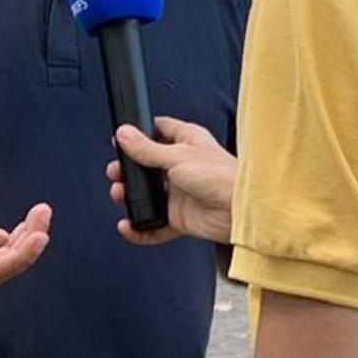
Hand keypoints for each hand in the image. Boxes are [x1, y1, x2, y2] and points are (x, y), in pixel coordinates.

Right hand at [108, 117, 235, 245]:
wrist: (240, 212)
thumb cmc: (220, 176)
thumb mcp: (176, 156)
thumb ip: (146, 149)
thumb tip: (123, 134)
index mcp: (187, 141)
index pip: (159, 131)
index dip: (140, 134)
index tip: (121, 140)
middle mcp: (182, 165)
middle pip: (147, 165)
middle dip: (129, 170)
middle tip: (116, 173)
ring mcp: (181, 192)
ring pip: (148, 194)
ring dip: (131, 197)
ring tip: (120, 195)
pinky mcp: (180, 217)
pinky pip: (155, 224)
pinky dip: (140, 227)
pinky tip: (129, 225)